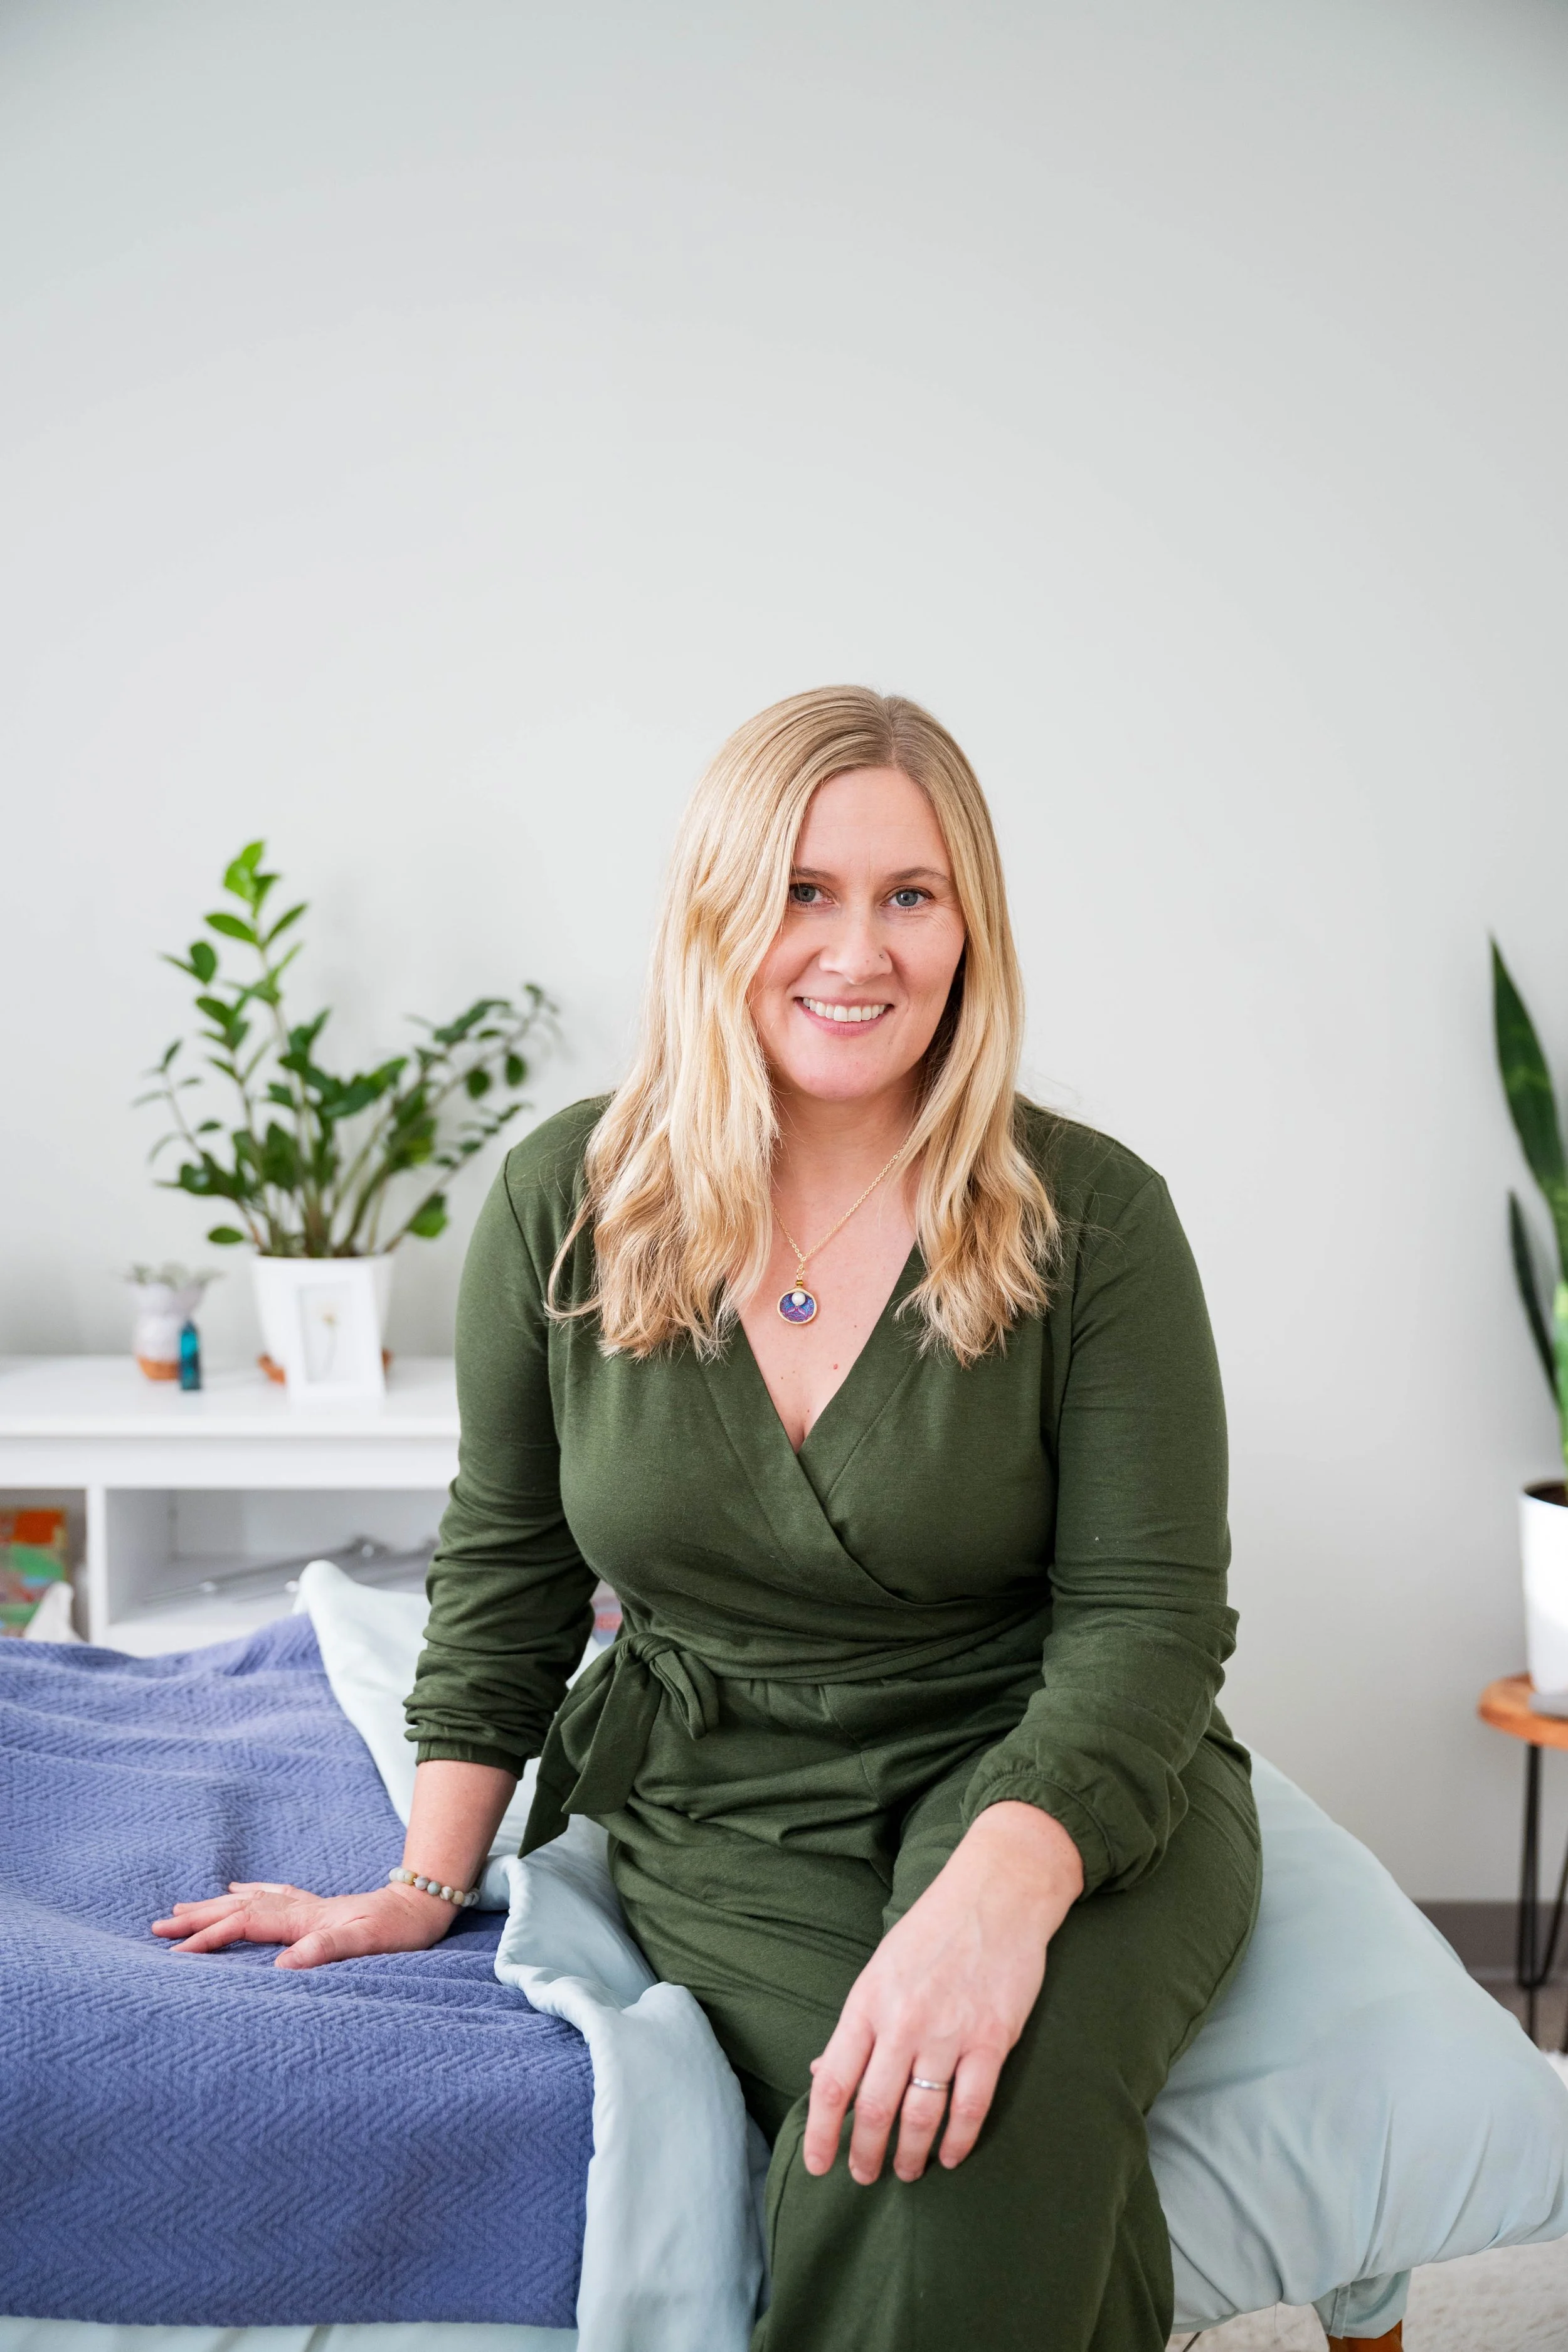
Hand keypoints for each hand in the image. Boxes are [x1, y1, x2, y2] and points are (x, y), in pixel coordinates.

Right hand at [150, 1879, 458, 1969]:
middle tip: (157, 1926)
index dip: (209, 1938)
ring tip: (181, 1908)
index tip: (175, 1953)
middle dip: (197, 1918)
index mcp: (304, 1919)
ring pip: (249, 1902)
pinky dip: (249, 1894)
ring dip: (214, 1906)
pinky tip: (239, 1890)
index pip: (244, 1925)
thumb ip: (327, 1949)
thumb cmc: (399, 1931)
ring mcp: (307, 1906)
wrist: (424, 1906)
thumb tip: (284, 1964)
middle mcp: (300, 1909)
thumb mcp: (367, 1942)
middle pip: (237, 1909)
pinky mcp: (318, 1909)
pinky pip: (271, 1897)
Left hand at [803, 1800, 1083, 2184]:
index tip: (818, 2165)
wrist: (997, 1892)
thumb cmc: (933, 1929)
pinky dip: (959, 2141)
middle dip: (865, 2154)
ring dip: (910, 2155)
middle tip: (864, 2176)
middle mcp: (903, 2022)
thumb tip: (823, 2076)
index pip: (833, 2083)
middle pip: (874, 2109)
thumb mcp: (880, 1968)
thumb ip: (856, 2026)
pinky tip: (951, 2156)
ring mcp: (949, 2032)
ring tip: (907, 2171)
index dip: (822, 2132)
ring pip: (921, 2116)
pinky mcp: (992, 2039)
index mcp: (867, 2003)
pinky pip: (971, 2106)